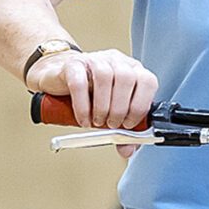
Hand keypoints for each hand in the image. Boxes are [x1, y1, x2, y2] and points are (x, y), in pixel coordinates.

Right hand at [32, 47, 156, 130]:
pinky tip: (83, 119)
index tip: (129, 124)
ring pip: (104, 77)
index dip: (141, 105)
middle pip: (126, 78)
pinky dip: (82, 106)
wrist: (60, 79)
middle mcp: (117, 61)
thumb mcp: (110, 112)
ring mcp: (95, 59)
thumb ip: (122, 132)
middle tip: (111, 125)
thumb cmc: (90, 95)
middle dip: (120, 108)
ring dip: (102, 106)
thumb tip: (127, 150)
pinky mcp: (73, 63)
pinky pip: (79, 83)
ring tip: (97, 121)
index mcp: (133, 70)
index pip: (147, 81)